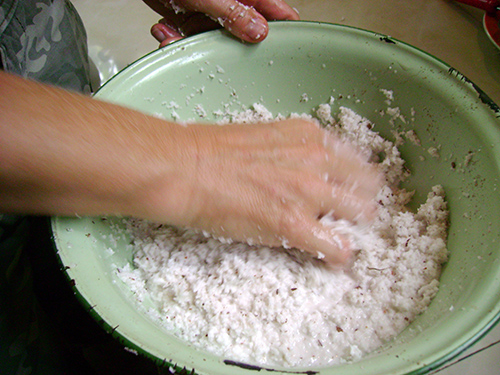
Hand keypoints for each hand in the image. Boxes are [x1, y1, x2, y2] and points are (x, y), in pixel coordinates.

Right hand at [1, 71, 379, 266]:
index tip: (355, 192)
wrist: (185, 168)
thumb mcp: (263, 136)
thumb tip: (300, 168)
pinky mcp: (294, 225)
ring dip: (355, 227)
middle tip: (354, 216)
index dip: (358, 180)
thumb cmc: (211, 150)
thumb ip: (292, 150)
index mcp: (309, 136)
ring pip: (360, 215)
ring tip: (344, 236)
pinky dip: (338, 255)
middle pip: (367, 186)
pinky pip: (336, 247)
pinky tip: (333, 259)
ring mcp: (309, 193)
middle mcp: (317, 160)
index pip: (355, 160)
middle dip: (364, 203)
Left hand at [143, 0, 299, 45]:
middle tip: (210, 49)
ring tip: (175, 34)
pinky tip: (166, 30)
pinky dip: (175, 39)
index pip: (279, 14)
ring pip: (214, 42)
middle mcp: (233, 5)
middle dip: (222, 48)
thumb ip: (234, 13)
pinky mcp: (191, 20)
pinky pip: (191, 38)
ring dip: (191, 44)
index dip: (283, 35)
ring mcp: (212, 14)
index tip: (278, 55)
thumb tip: (259, 32)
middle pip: (243, 37)